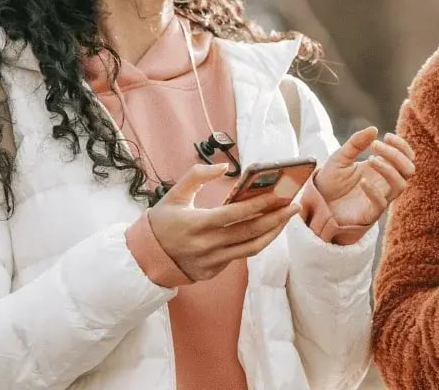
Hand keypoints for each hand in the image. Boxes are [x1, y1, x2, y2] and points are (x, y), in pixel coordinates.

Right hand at [149, 163, 299, 281]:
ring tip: (287, 218)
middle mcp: (206, 246)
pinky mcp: (213, 272)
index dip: (257, 205)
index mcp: (196, 225)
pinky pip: (240, 256)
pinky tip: (268, 229)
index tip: (278, 195)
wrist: (144, 259)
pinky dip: (256, 242)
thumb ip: (197, 175)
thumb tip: (224, 167)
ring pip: (251, 249)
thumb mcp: (173, 195)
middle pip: (249, 233)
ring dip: (273, 233)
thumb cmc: (161, 222)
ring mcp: (211, 262)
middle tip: (294, 205)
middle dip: (276, 219)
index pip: (234, 215)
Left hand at [314, 127, 415, 227]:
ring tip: (370, 159)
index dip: (401, 145)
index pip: (405, 157)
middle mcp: (384, 183)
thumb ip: (356, 143)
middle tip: (375, 145)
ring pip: (400, 185)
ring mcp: (379, 198)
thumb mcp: (340, 157)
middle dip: (396, 154)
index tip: (386, 136)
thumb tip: (374, 128)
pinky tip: (362, 181)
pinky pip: (381, 203)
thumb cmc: (330, 181)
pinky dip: (374, 191)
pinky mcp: (370, 213)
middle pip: (409, 169)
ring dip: (389, 169)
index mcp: (382, 168)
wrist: (316, 203)